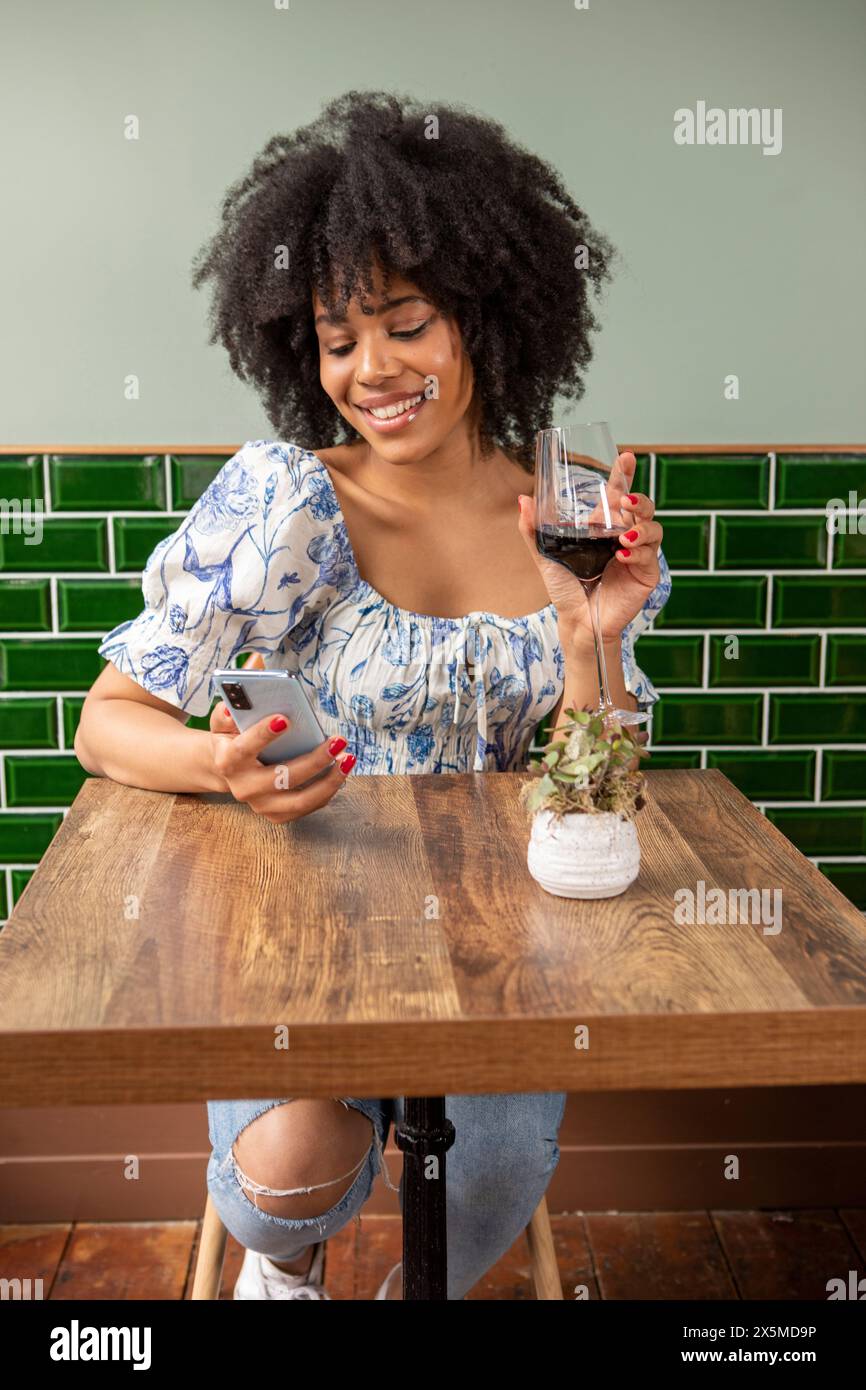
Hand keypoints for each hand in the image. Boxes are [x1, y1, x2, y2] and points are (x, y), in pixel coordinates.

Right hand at [209, 654, 353, 821]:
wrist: (226, 770)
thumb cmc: (233, 736)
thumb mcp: (226, 716)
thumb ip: (236, 695)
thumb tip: (255, 664)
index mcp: (227, 760)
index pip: (243, 749)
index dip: (263, 735)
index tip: (285, 718)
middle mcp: (242, 788)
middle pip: (281, 777)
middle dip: (313, 759)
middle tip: (338, 740)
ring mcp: (261, 805)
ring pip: (300, 799)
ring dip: (329, 780)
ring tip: (348, 758)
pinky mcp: (277, 815)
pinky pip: (308, 806)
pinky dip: (328, 790)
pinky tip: (342, 770)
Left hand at [517, 451, 663, 643]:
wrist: (576, 621)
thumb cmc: (565, 589)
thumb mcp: (546, 555)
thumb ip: (533, 529)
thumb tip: (524, 498)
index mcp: (605, 527)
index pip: (620, 495)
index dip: (625, 475)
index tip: (625, 457)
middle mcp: (624, 536)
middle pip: (643, 508)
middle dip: (639, 499)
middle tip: (625, 500)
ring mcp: (638, 555)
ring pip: (653, 529)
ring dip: (641, 526)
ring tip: (623, 534)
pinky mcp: (645, 575)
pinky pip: (649, 557)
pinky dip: (637, 552)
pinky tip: (621, 554)